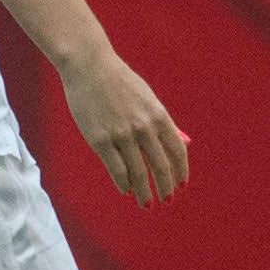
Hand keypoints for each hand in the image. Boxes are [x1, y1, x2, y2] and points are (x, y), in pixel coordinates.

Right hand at [59, 49, 188, 205]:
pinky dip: (124, 183)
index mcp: (158, 115)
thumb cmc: (119, 81)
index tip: (181, 184)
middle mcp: (143, 127)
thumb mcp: (146, 97)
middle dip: (166, 187)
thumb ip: (160, 121)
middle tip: (166, 199)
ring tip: (146, 203)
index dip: (181, 171)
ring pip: (138, 173)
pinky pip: (117, 170)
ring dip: (144, 192)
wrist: (88, 66)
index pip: (177, 151)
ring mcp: (122, 135)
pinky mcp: (100, 140)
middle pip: (160, 167)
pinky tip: (126, 189)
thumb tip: (179, 143)